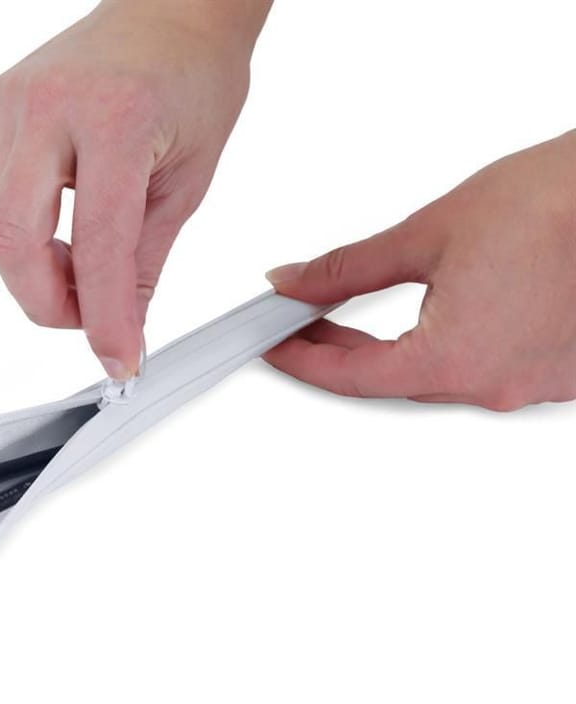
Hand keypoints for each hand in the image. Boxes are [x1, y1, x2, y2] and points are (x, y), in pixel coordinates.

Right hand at [0, 0, 268, 378]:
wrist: (169, 11)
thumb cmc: (192, 80)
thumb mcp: (187, 182)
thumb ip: (144, 262)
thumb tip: (120, 329)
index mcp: (114, 118)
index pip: (98, 245)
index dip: (104, 318)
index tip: (117, 359)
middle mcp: (48, 105)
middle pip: (13, 242)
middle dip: (47, 303)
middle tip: (89, 317)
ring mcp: (9, 104)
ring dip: (38, 270)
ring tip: (86, 264)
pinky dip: (25, 235)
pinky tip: (62, 226)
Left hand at [265, 131, 575, 410]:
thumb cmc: (561, 203)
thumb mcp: (432, 232)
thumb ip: (350, 268)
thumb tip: (295, 282)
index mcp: (454, 361)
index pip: (349, 378)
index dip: (300, 362)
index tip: (270, 346)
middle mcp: (493, 386)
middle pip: (389, 380)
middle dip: (337, 354)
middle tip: (300, 324)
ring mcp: (529, 385)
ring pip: (435, 376)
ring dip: (389, 351)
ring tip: (350, 318)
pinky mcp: (557, 372)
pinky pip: (481, 368)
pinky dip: (444, 346)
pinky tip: (429, 319)